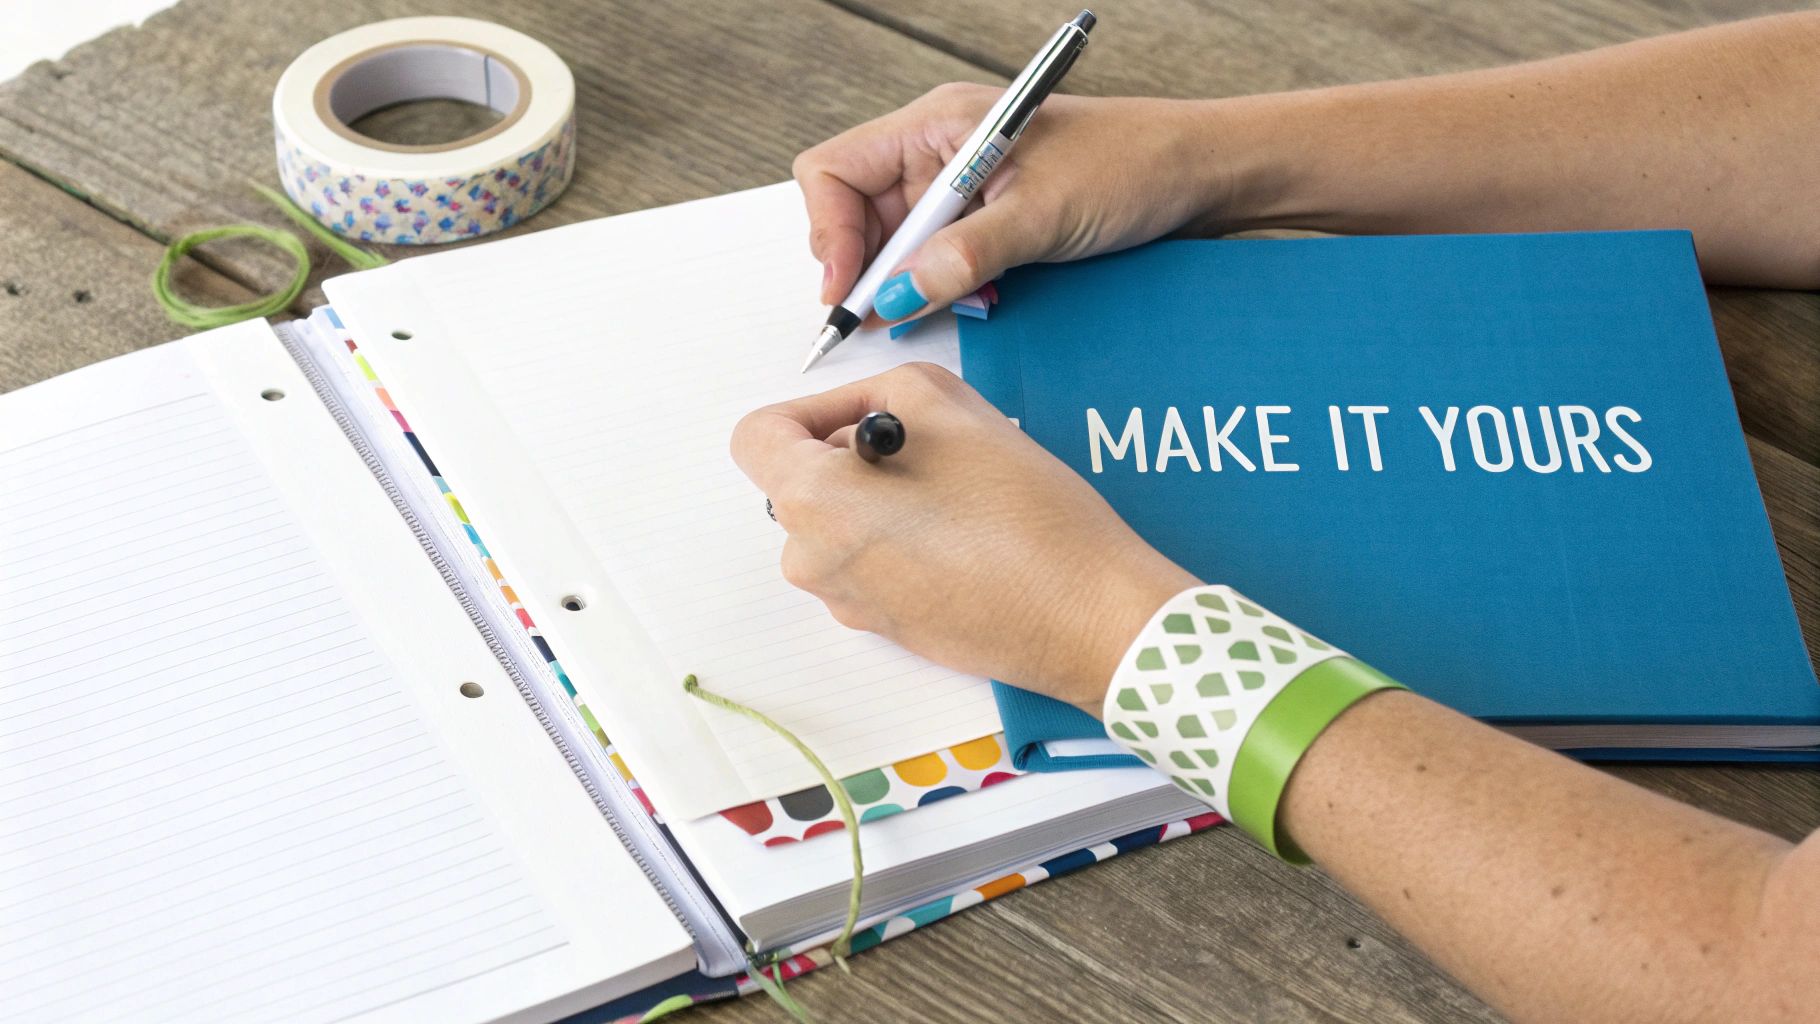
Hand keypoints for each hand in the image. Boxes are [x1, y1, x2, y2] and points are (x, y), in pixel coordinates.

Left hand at [731, 362, 1197, 712]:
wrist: (1082, 616)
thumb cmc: (1021, 512)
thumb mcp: (946, 402)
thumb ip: (878, 391)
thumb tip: (856, 418)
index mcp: (811, 502)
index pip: (758, 438)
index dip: (808, 411)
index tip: (864, 414)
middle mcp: (811, 560)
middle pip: (799, 483)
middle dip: (852, 454)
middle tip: (931, 448)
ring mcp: (846, 602)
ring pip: (838, 523)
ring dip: (880, 496)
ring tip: (958, 493)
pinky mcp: (886, 627)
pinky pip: (871, 563)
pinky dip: (902, 539)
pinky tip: (967, 536)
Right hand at [793, 84, 1229, 322]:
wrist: (1198, 176)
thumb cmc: (1131, 164)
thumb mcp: (1043, 216)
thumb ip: (964, 256)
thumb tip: (897, 296)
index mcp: (936, 123)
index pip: (834, 171)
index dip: (829, 233)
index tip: (849, 290)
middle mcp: (937, 149)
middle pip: (855, 213)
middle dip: (866, 268)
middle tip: (883, 316)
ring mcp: (958, 186)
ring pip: (895, 243)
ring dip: (907, 281)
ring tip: (937, 305)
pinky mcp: (983, 218)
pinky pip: (935, 258)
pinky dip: (941, 285)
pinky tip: (969, 299)